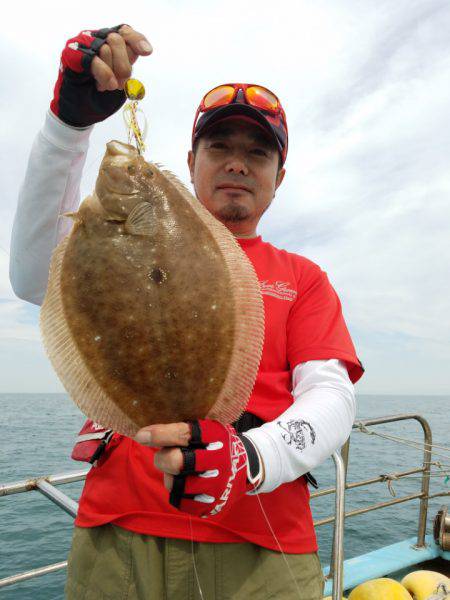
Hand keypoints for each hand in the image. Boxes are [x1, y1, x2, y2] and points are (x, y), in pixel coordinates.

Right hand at [50, 24, 151, 127]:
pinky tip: (104, 85)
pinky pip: (91, 59)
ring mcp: (83, 45)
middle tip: (121, 84)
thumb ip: (129, 63)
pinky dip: (102, 73)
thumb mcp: (121, 79)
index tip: (147, 52)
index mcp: (111, 43)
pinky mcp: (71, 55)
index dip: (137, 40)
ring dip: (111, 73)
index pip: (126, 33)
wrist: (80, 110)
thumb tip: (146, 50)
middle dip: (123, 66)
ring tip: (108, 87)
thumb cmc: (102, 94)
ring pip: (105, 49)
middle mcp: (97, 39)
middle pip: (117, 40)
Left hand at [134, 419, 262, 517]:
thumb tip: (145, 435)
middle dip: (162, 457)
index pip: (183, 434)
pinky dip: (176, 492)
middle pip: (176, 461)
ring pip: (175, 484)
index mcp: (215, 437)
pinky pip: (180, 502)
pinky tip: (182, 484)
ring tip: (176, 472)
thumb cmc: (216, 443)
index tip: (142, 435)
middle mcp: (218, 461)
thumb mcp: (207, 428)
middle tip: (163, 455)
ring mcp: (216, 486)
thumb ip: (181, 430)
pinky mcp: (211, 505)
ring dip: (169, 476)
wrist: (247, 466)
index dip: (159, 434)